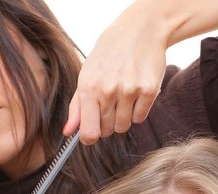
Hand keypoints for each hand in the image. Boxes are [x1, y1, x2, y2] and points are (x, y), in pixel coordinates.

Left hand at [62, 10, 166, 144]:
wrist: (139, 30)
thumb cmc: (109, 54)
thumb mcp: (87, 75)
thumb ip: (77, 106)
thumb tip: (68, 132)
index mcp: (88, 87)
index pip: (89, 132)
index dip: (90, 138)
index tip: (92, 134)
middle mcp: (108, 90)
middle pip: (107, 131)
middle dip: (107, 123)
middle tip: (110, 103)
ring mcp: (130, 91)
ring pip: (124, 126)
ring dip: (123, 117)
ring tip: (123, 96)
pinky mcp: (149, 90)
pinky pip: (140, 118)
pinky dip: (138, 110)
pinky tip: (136, 92)